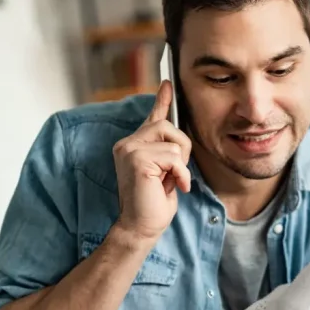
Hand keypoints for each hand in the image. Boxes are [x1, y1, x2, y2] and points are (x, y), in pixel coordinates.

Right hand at [111, 80, 191, 245]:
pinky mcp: (137, 159)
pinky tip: (174, 187)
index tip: (168, 83)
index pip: (152, 118)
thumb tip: (179, 134)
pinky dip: (181, 174)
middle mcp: (127, 143)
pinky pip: (174, 156)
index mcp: (134, 145)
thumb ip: (169, 152)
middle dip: (182, 149)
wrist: (141, 227)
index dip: (162, 100)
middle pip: (168, 126)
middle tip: (177, 173)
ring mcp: (129, 149)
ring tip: (171, 182)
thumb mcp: (167, 172)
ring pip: (174, 141)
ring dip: (181, 165)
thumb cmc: (154, 204)